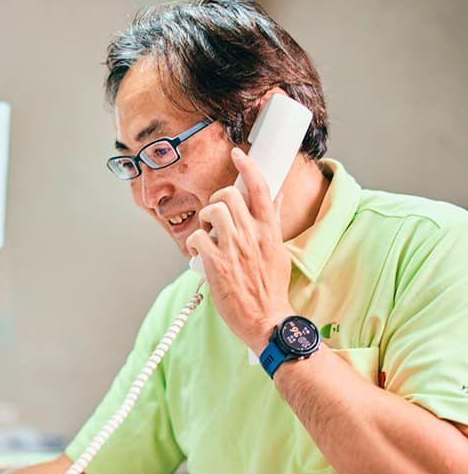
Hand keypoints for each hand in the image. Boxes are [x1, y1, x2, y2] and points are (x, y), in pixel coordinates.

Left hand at [186, 147, 294, 350]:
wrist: (267, 319)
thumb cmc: (271, 289)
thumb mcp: (279, 251)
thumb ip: (274, 223)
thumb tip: (277, 197)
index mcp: (270, 231)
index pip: (261, 188)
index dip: (248, 166)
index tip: (237, 154)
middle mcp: (253, 235)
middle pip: (228, 196)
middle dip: (215, 200)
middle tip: (214, 215)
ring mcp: (234, 249)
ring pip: (211, 213)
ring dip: (204, 220)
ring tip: (207, 235)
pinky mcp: (217, 264)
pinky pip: (197, 238)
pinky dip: (194, 243)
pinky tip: (199, 253)